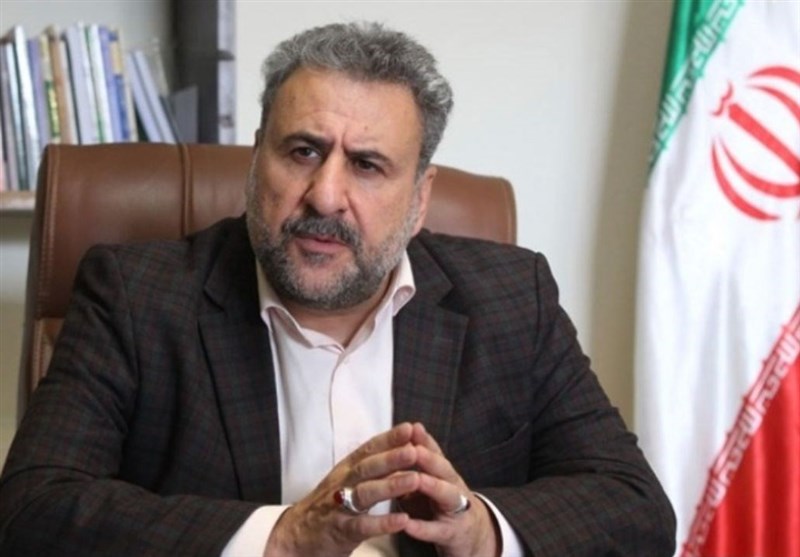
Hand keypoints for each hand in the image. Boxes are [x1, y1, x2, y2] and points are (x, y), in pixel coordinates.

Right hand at [264, 422, 422, 556]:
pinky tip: (402, 520)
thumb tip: (402, 446)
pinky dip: (382, 523)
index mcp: (347, 469)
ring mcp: (340, 507)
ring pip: (365, 493)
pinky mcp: (340, 531)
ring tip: (414, 479)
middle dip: (391, 458)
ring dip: (391, 486)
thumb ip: (372, 466)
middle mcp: (342, 483)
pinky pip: (362, 526)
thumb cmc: (329, 504)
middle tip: (414, 450)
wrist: (295, 535)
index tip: (410, 428)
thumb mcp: (347, 480)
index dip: (388, 438)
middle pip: (367, 467)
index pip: (368, 449)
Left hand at [401, 423, 500, 556]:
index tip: (412, 427)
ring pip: (446, 495)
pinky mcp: (451, 533)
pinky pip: (437, 530)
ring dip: (432, 486)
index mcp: (444, 472)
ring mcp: (455, 509)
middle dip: (429, 458)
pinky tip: (407, 525)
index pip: (434, 452)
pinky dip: (422, 528)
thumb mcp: (428, 482)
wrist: (469, 534)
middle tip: (414, 448)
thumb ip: (411, 467)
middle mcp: (453, 486)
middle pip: (443, 469)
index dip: (424, 440)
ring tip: (417, 479)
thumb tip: (389, 445)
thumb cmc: (439, 503)